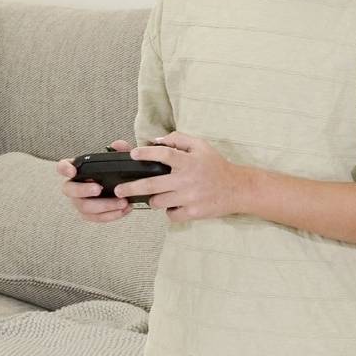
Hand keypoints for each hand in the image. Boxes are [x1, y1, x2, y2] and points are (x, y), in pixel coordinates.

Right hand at [55, 140, 135, 222]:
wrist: (121, 189)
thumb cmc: (113, 173)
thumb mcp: (119, 160)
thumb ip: (120, 151)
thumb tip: (118, 145)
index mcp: (76, 170)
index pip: (62, 167)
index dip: (64, 169)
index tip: (72, 171)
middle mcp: (74, 186)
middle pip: (69, 190)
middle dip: (83, 190)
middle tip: (99, 188)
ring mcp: (79, 202)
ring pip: (84, 207)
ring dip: (103, 206)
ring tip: (122, 202)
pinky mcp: (89, 214)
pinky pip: (96, 218)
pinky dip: (111, 215)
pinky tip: (124, 209)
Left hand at [115, 132, 251, 222]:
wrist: (237, 189)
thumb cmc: (216, 166)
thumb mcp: (200, 146)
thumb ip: (179, 140)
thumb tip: (156, 140)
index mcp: (188, 161)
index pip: (164, 155)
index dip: (146, 153)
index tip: (133, 154)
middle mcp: (187, 180)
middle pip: (152, 184)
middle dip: (132, 187)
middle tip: (119, 190)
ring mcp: (189, 198)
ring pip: (159, 201)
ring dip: (153, 199)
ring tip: (155, 195)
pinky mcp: (193, 213)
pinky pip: (171, 215)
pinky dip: (169, 211)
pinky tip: (173, 205)